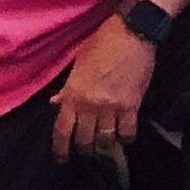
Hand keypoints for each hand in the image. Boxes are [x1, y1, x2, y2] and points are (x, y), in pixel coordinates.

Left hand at [50, 18, 157, 163]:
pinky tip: (125, 137)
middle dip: (85, 149)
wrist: (132, 32)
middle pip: (84, 140)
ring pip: (105, 140)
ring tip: (106, 147)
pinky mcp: (131, 105)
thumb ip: (68, 87)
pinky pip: (127, 132)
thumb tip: (56, 102)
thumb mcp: (79, 64)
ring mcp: (111, 107)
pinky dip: (126, 138)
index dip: (61, 149)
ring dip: (104, 147)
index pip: (62, 130)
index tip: (62, 157)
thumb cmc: (103, 43)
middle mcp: (89, 105)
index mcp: (73, 95)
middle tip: (88, 150)